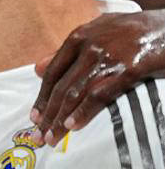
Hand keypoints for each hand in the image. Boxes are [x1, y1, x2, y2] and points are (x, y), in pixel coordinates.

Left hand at [31, 10, 164, 145]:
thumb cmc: (133, 30)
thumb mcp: (97, 32)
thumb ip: (67, 51)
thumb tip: (37, 68)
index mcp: (78, 37)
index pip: (52, 72)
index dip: (42, 96)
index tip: (34, 116)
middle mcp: (88, 47)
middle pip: (60, 86)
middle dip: (47, 113)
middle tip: (37, 135)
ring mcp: (106, 58)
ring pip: (75, 93)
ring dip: (60, 119)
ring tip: (51, 137)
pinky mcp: (127, 70)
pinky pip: (99, 95)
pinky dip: (84, 112)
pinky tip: (73, 126)